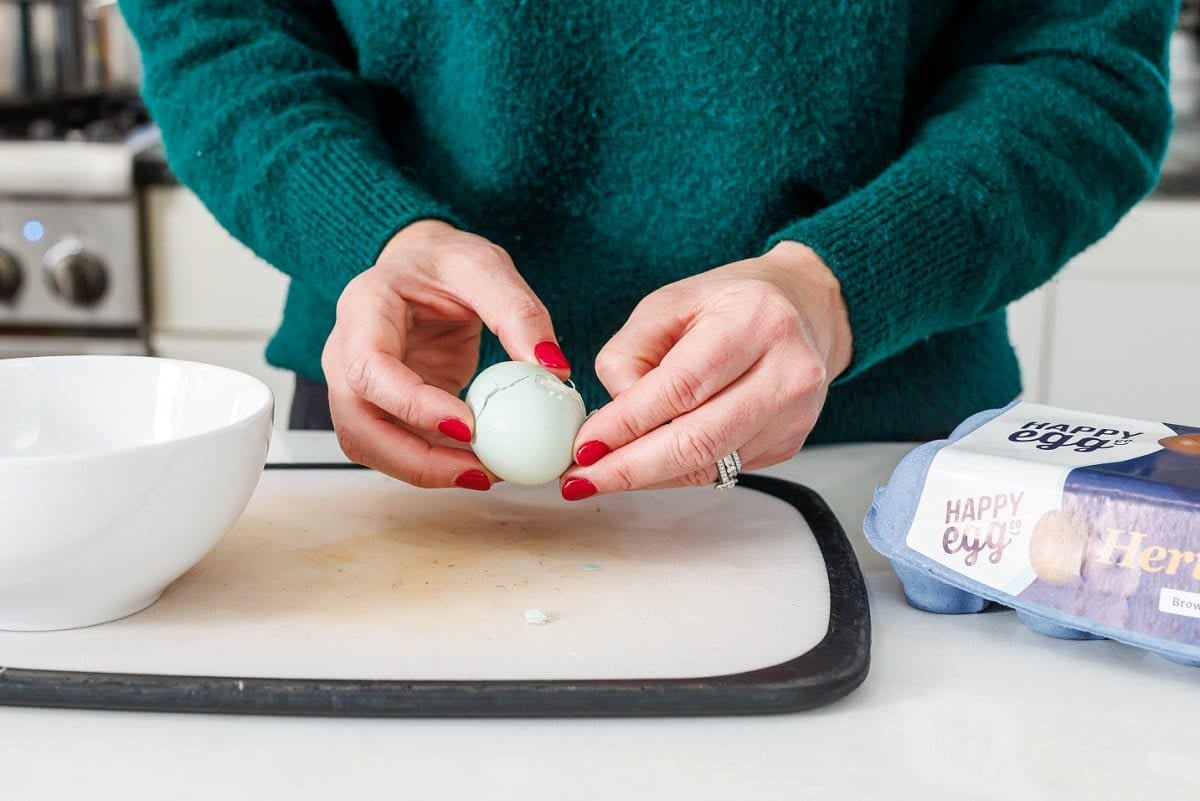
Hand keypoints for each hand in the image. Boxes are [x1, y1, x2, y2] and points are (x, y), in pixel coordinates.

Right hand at [321, 220, 569, 488]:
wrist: (423, 268)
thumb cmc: (445, 263)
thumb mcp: (486, 267)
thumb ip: (518, 312)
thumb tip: (552, 369)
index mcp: (363, 306)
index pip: (370, 368)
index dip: (412, 405)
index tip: (468, 428)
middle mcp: (345, 350)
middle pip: (358, 423)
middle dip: (417, 459)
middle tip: (481, 471)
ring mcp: (355, 385)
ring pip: (369, 446)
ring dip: (425, 470)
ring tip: (487, 473)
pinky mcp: (379, 408)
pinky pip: (395, 447)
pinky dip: (433, 464)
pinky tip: (478, 464)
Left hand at [559, 241, 851, 499]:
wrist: (805, 307)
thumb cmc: (731, 303)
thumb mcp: (668, 304)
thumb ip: (629, 356)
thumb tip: (609, 423)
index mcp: (756, 321)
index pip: (680, 387)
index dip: (626, 424)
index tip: (583, 445)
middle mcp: (788, 370)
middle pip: (699, 440)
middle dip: (631, 468)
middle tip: (583, 479)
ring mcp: (795, 412)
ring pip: (709, 465)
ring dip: (649, 477)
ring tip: (603, 475)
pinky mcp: (791, 441)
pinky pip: (722, 470)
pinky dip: (677, 472)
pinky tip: (649, 463)